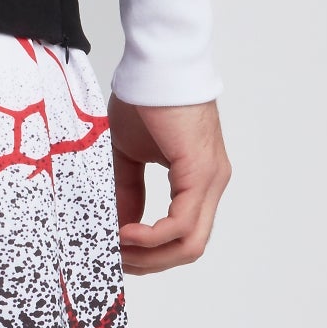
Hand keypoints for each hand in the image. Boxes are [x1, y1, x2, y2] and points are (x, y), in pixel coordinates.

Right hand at [108, 94, 231, 275]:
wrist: (156, 65)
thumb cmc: (145, 99)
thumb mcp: (129, 153)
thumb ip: (128, 190)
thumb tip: (118, 225)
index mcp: (197, 180)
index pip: (182, 234)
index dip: (151, 252)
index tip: (118, 254)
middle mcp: (210, 185)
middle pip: (188, 248)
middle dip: (150, 262)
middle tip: (116, 260)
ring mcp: (209, 181)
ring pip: (189, 243)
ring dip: (151, 255)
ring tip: (117, 248)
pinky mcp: (200, 173)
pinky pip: (181, 224)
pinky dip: (152, 236)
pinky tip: (126, 232)